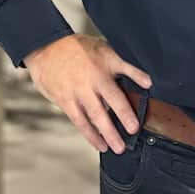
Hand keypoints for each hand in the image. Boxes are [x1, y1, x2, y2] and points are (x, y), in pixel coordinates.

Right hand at [24, 34, 153, 154]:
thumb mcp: (105, 49)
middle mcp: (90, 83)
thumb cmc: (77, 48)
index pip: (118, 90)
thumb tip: (147, 81)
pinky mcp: (65, 102)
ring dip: (105, 134)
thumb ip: (126, 67)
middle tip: (128, 136)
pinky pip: (79, 121)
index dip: (128, 105)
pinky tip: (98, 143)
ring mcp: (77, 93)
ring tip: (115, 147)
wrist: (47, 48)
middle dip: (118, 123)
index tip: (137, 118)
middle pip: (106, 106)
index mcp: (102, 69)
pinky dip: (89, 134)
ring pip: (93, 117)